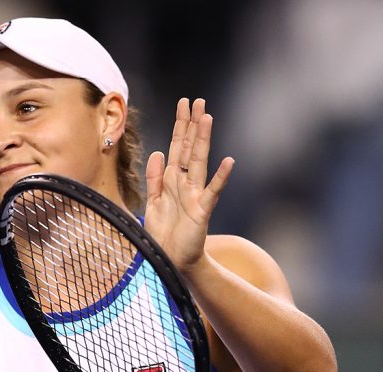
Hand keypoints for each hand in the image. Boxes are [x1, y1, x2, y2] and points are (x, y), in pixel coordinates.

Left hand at [144, 98, 233, 272]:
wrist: (170, 258)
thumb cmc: (163, 232)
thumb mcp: (152, 201)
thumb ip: (154, 177)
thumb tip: (158, 152)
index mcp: (172, 179)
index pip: (176, 146)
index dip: (179, 125)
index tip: (184, 103)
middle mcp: (185, 183)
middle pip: (188, 148)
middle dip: (192, 124)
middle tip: (198, 101)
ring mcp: (195, 195)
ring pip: (199, 161)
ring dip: (202, 140)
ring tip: (207, 118)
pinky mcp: (202, 211)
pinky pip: (212, 191)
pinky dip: (221, 177)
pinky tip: (230, 161)